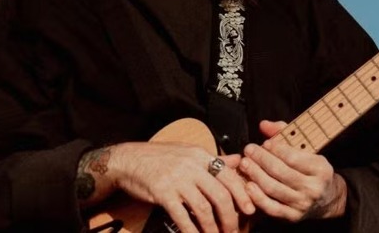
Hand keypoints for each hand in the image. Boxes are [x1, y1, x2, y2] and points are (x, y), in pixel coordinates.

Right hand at [109, 142, 254, 232]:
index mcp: (200, 155)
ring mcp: (177, 179)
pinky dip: (191, 230)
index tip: (250, 210)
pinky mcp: (162, 193)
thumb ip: (214, 159)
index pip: (228, 176)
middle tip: (233, 230)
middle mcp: (191, 166)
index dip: (242, 195)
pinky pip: (182, 216)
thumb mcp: (188, 152)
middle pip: (220, 195)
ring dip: (212, 227)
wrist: (128, 160)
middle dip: (230, 217)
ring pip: (203, 208)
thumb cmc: (158, 157)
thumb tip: (238, 161)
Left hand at [238, 120, 346, 221]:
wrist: (326, 199)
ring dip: (255, 174)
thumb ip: (284, 133)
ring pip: (273, 188)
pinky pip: (271, 207)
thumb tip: (263, 125)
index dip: (276, 149)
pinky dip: (258, 197)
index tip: (264, 143)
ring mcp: (302, 204)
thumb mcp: (306, 150)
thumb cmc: (311, 170)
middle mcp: (313, 188)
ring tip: (245, 163)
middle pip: (281, 172)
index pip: (293, 157)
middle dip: (261, 159)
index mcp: (320, 169)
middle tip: (249, 150)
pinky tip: (248, 185)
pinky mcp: (292, 216)